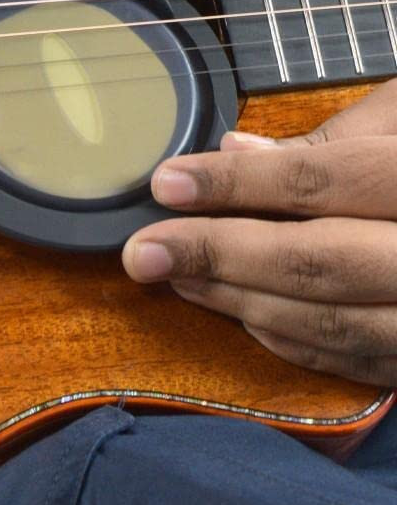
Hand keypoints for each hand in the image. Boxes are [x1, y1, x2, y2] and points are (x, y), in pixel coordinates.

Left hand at [122, 80, 396, 385]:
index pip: (324, 181)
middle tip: (142, 252)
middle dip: (219, 257)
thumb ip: (337, 140)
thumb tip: (238, 151)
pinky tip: (240, 315)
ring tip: (175, 276)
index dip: (237, 184)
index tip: (165, 182)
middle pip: (319, 263)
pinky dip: (292, 342)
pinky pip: (361, 364)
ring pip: (334, 324)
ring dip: (240, 302)